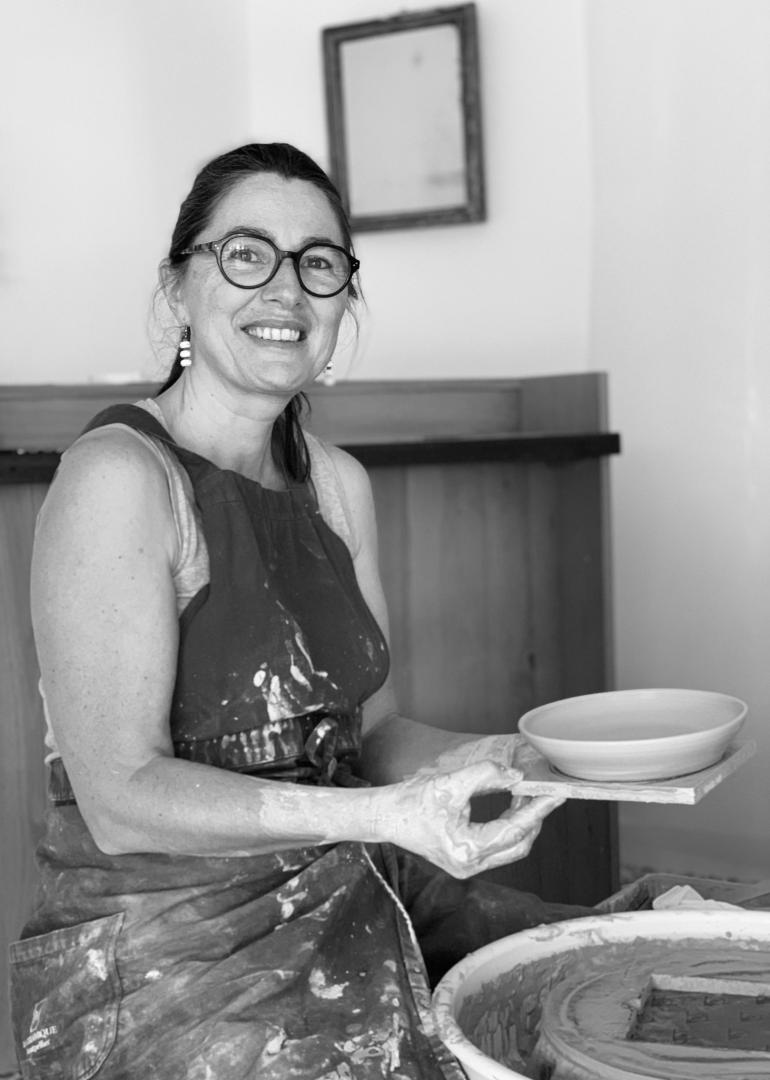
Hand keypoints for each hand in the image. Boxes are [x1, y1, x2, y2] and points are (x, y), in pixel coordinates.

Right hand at [371, 760, 563, 878]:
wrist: (386, 816)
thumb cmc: (411, 801)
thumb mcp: (450, 783)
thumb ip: (486, 775)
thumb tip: (517, 777)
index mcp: (467, 849)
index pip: (515, 830)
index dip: (537, 809)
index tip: (556, 793)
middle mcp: (470, 865)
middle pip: (519, 844)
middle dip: (534, 817)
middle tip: (545, 792)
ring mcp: (468, 867)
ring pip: (511, 847)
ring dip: (523, 822)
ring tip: (529, 794)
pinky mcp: (465, 860)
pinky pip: (498, 846)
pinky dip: (509, 826)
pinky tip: (512, 805)